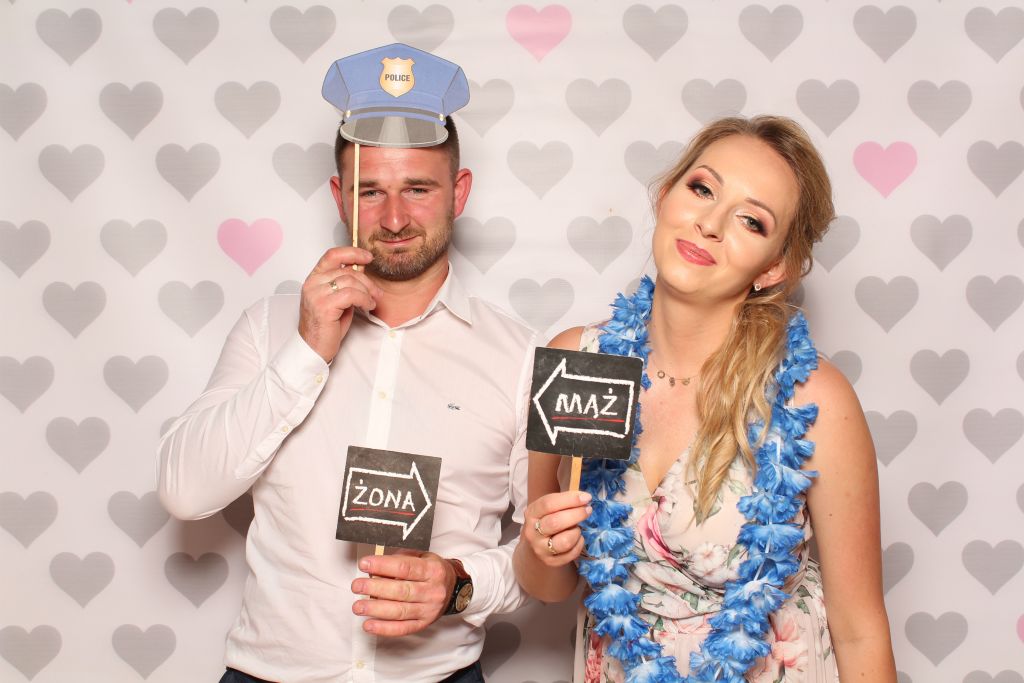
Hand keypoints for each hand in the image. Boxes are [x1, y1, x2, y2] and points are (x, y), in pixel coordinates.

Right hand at [298, 247, 381, 362]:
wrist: (314, 348)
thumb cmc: (326, 326)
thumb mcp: (338, 300)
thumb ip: (346, 284)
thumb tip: (362, 271)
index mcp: (314, 279)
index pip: (332, 255)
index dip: (352, 252)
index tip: (368, 257)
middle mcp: (312, 284)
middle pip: (346, 270)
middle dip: (367, 281)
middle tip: (377, 292)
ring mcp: (316, 294)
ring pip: (350, 281)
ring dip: (367, 292)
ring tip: (371, 302)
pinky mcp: (324, 306)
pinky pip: (351, 295)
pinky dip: (364, 299)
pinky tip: (367, 307)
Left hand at [351, 550, 455, 636]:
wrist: (453, 588)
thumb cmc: (432, 570)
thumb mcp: (422, 556)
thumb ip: (400, 558)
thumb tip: (375, 567)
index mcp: (432, 570)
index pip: (405, 567)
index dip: (383, 566)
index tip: (365, 564)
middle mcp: (433, 591)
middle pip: (401, 591)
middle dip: (375, 589)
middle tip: (357, 586)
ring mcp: (429, 610)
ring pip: (400, 611)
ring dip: (376, 610)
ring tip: (358, 606)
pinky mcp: (423, 624)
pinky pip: (402, 629)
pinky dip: (384, 628)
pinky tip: (369, 625)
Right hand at [523, 490, 590, 567]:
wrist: (535, 546)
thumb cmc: (546, 520)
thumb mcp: (548, 508)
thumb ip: (563, 502)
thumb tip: (584, 498)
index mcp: (531, 513)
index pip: (548, 504)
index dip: (569, 500)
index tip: (586, 497)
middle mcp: (532, 532)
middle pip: (556, 522)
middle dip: (576, 514)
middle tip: (588, 510)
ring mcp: (540, 549)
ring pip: (565, 541)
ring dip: (576, 531)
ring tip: (576, 527)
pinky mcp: (550, 562)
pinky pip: (572, 553)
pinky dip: (579, 543)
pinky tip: (577, 537)